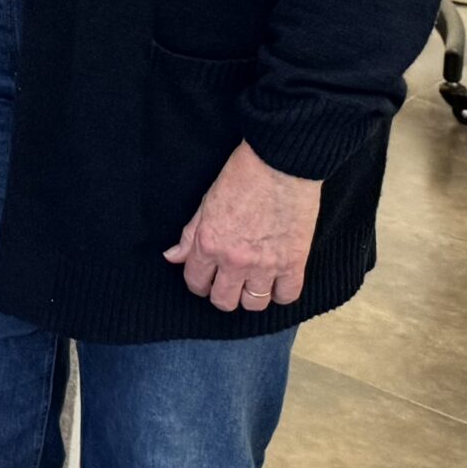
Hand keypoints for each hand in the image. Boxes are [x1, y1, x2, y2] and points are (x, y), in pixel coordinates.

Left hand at [164, 139, 320, 312]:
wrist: (280, 163)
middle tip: (229, 283)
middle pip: (223, 301)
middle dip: (222, 295)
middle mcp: (234, 260)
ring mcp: (265, 265)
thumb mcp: (205, 203)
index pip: (196, 282)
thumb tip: (172, 256)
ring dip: (251, 297)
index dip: (199, 284)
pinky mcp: (294, 263)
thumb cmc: (241, 176)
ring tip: (253, 283)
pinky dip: (282, 293)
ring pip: (254, 304)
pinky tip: (278, 281)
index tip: (206, 279)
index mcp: (208, 244)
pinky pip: (287, 297)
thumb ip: (190, 235)